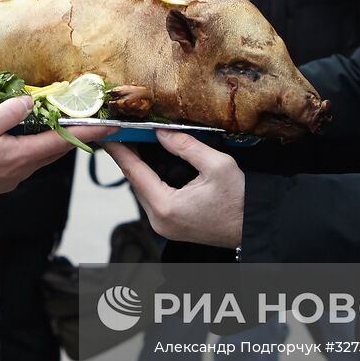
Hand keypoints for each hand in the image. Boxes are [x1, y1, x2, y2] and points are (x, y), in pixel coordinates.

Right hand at [0, 96, 113, 203]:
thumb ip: (9, 112)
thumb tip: (31, 102)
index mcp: (22, 155)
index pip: (64, 140)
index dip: (90, 131)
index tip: (111, 124)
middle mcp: (22, 170)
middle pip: (57, 149)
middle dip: (76, 135)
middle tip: (92, 120)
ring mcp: (12, 178)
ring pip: (42, 155)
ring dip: (55, 140)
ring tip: (63, 123)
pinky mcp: (1, 180)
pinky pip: (27, 160)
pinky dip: (36, 146)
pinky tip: (28, 136)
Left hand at [104, 130, 244, 247]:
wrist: (253, 228)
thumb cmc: (240, 200)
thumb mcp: (217, 165)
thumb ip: (186, 146)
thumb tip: (161, 132)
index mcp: (166, 206)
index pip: (134, 172)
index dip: (119, 150)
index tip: (106, 134)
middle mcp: (159, 220)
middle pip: (134, 182)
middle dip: (126, 156)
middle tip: (119, 132)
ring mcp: (163, 226)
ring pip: (141, 191)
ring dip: (136, 168)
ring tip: (131, 142)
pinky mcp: (170, 227)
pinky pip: (151, 199)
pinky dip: (147, 180)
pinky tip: (147, 163)